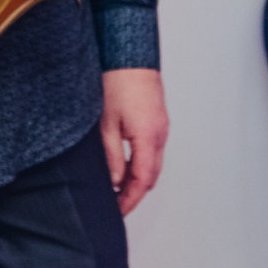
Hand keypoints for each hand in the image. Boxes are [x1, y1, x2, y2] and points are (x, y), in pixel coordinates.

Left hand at [101, 68, 167, 215]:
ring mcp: (161, 127)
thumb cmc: (117, 83)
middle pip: (151, 176)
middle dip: (134, 193)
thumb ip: (112, 156)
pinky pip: (152, 151)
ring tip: (116, 188)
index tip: (117, 211)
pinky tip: (124, 166)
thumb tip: (114, 182)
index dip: (129, 200)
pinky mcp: (157, 121)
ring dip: (137, 179)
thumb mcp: (106, 124)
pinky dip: (140, 164)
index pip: (142, 181)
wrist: (130, 56)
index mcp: (148, 138)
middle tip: (115, 204)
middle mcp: (159, 135)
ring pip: (152, 164)